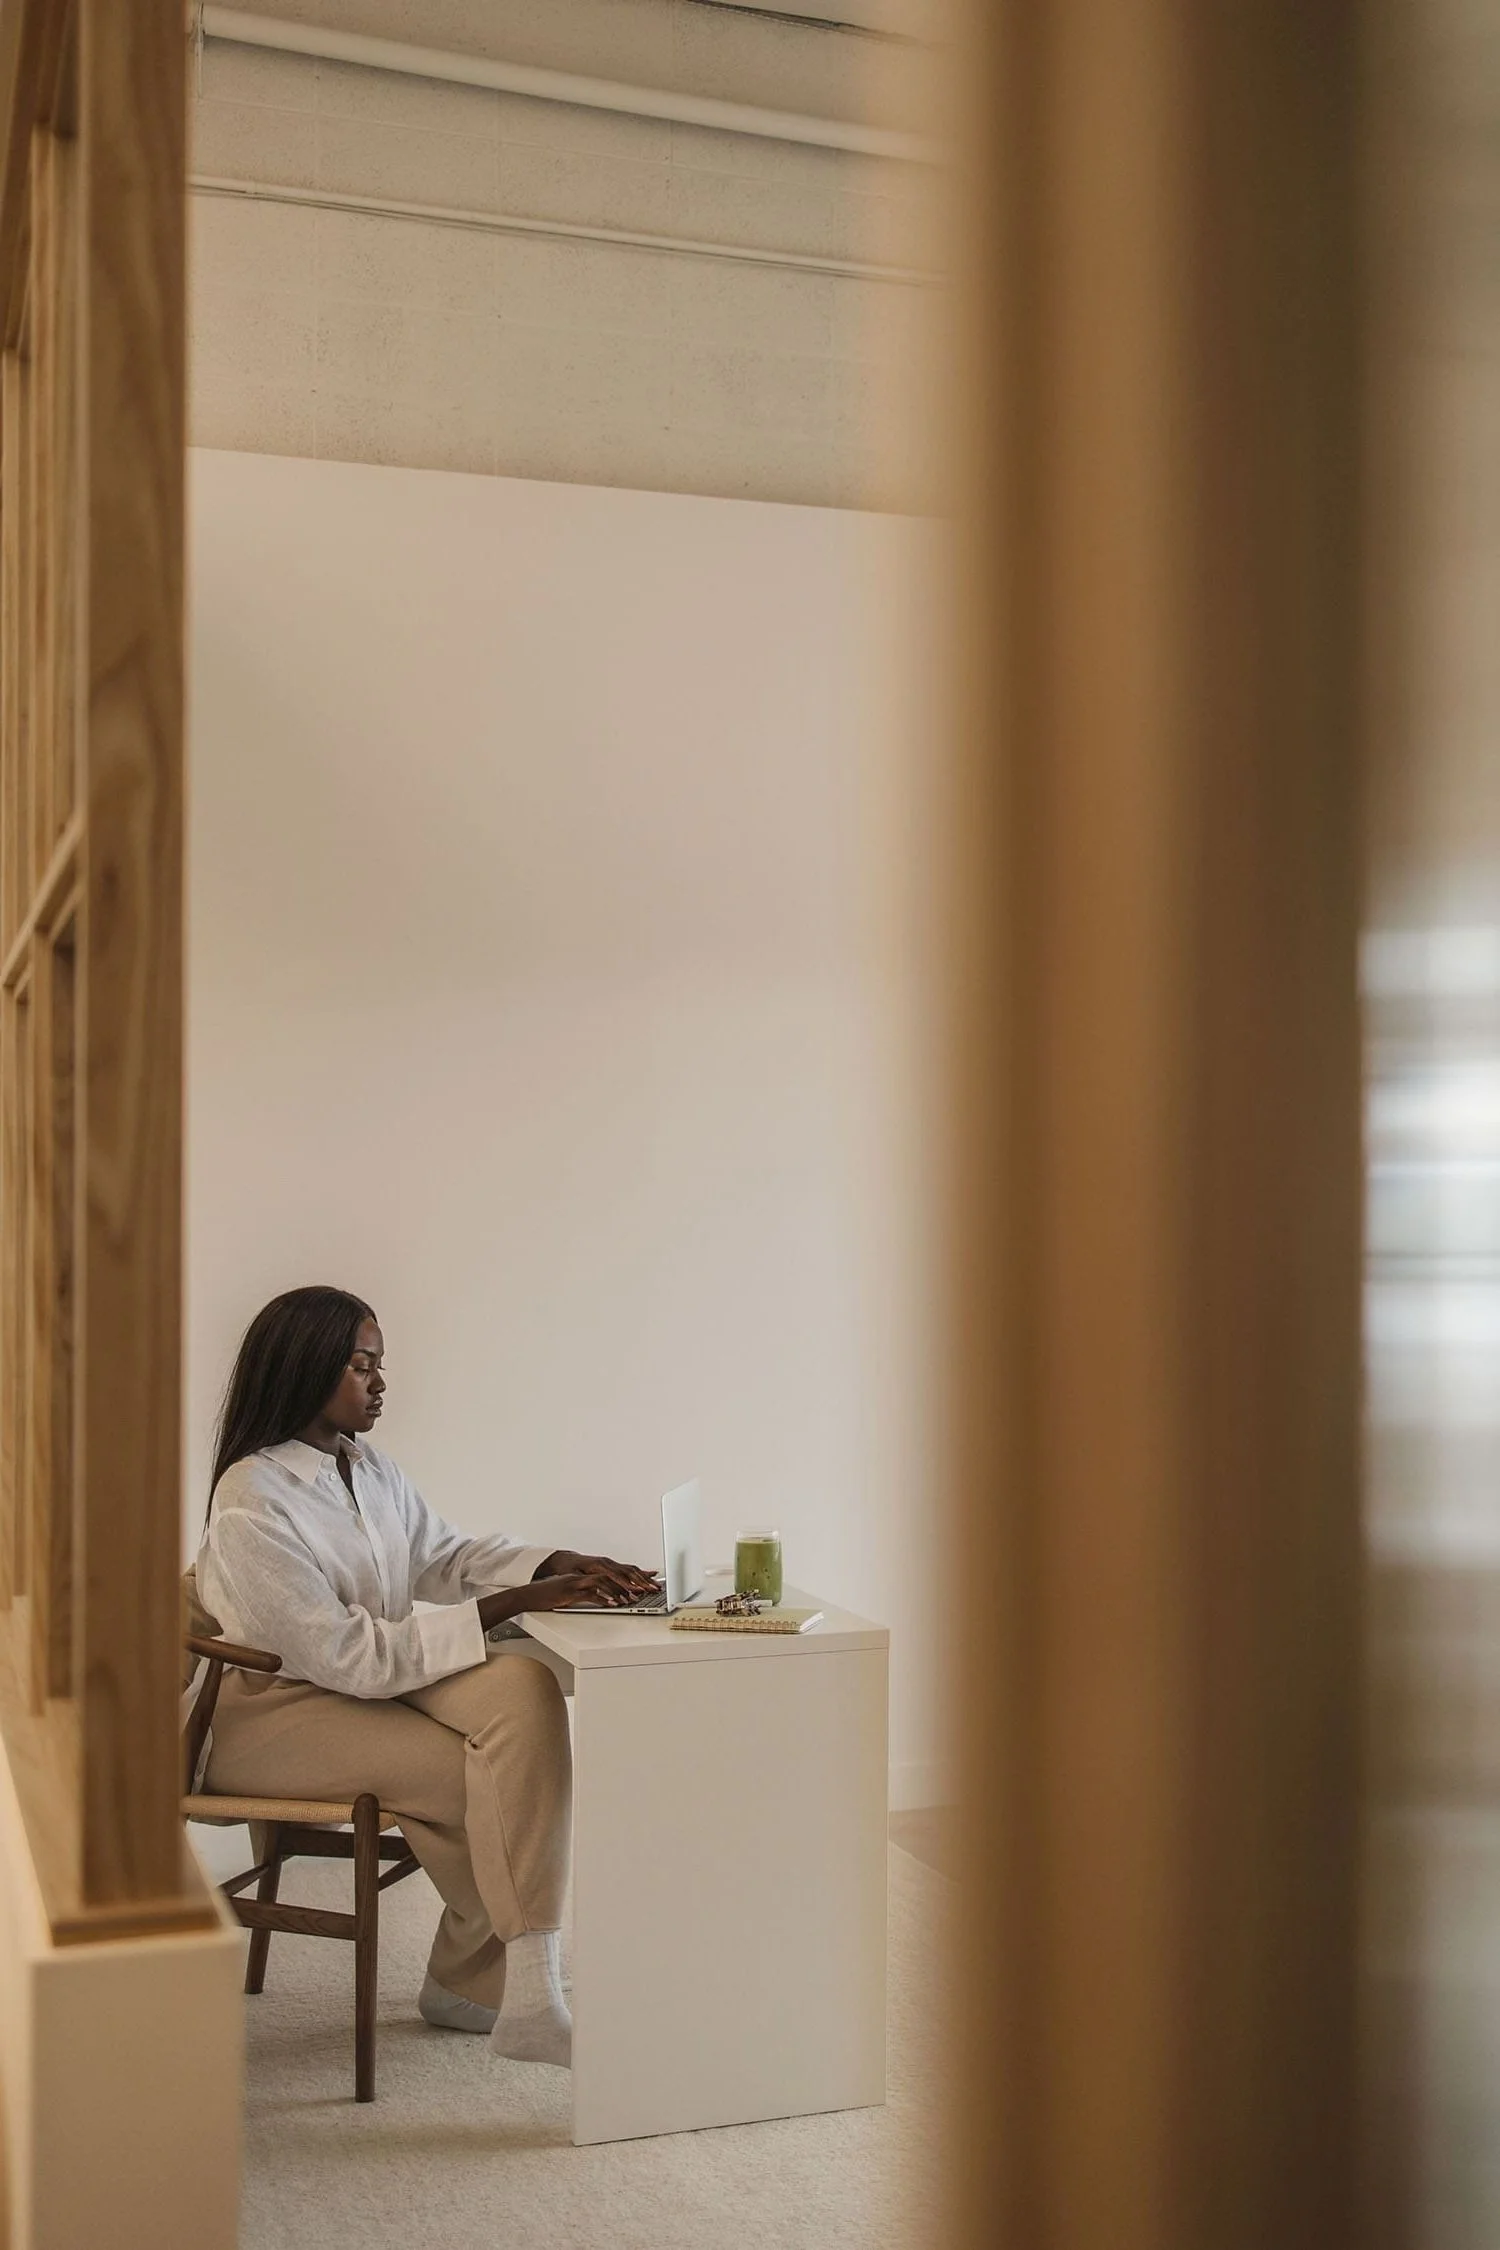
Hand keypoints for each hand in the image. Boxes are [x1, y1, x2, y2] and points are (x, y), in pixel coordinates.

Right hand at [533, 1549, 660, 1602]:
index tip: (653, 1578)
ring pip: (605, 1581)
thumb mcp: (579, 1592)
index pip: (620, 1570)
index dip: (637, 1573)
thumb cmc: (555, 1594)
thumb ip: (596, 1593)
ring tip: (632, 1599)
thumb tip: (613, 1599)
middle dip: (635, 1581)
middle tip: (650, 1589)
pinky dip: (603, 1598)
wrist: (532, 1594)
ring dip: (620, 1590)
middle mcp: (588, 1573)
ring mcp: (579, 1580)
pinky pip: (590, 1593)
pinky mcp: (571, 1590)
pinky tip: (612, 1604)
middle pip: (617, 1573)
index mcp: (592, 1572)